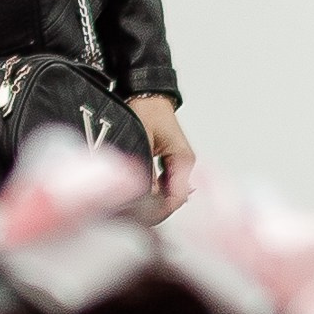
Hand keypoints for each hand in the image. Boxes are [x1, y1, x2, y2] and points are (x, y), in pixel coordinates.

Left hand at [130, 94, 192, 217]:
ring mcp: (178, 166)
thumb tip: (141, 195)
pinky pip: (163, 186)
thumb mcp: (143, 141)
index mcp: (184, 160)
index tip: (140, 217)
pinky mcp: (169, 165)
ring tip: (129, 206)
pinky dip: (150, 192)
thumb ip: (145, 170)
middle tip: (129, 214)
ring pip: (167, 195)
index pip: (177, 197)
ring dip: (150, 202)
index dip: (159, 211)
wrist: (147, 95)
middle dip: (153, 209)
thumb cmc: (146, 110)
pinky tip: (136, 193)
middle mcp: (184, 165)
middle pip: (173, 200)